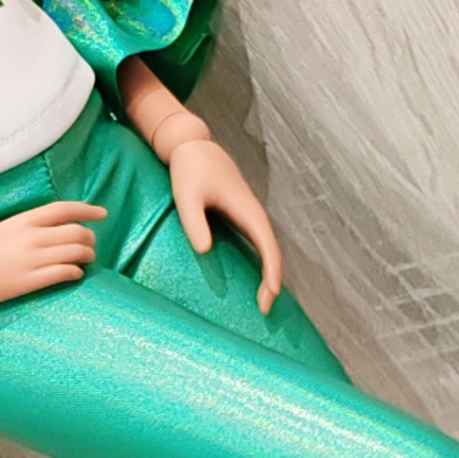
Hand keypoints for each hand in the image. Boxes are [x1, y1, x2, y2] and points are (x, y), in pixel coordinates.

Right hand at [0, 198, 105, 310]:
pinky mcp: (28, 282)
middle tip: (89, 247)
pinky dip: (76, 273)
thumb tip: (35, 235)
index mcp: (21, 220)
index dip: (88, 209)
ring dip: (87, 257)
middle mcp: (31, 236)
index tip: (102, 213)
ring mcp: (31, 259)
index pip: (64, 209)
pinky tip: (74, 276)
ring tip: (85, 263)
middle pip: (77, 232)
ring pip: (77, 252)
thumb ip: (17, 231)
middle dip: (89, 239)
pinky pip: (65, 273)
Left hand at [168, 140, 282, 315]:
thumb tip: (205, 251)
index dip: (271, 272)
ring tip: (262, 302)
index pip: (267, 246)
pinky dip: (259, 263)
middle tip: (265, 311)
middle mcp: (253, 214)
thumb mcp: (186, 196)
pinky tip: (251, 278)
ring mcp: (249, 215)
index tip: (270, 295)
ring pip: (265, 249)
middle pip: (271, 252)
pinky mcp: (240, 216)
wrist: (192, 146)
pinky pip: (255, 244)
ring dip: (267, 274)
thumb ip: (194, 222)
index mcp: (247, 210)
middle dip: (272, 281)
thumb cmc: (189, 169)